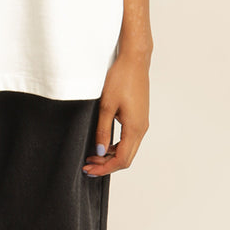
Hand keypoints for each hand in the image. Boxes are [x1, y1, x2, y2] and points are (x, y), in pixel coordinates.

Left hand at [83, 48, 149, 176]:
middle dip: (106, 165)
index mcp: (135, 128)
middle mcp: (142, 129)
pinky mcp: (139, 117)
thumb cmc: (121, 78)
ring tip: (92, 155)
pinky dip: (116, 146)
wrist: (134, 60)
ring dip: (110, 156)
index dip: (104, 168)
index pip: (121, 159)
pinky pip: (129, 139)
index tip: (88, 169)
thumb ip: (102, 130)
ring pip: (128, 149)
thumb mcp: (106, 106)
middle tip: (87, 166)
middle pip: (126, 158)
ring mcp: (142, 123)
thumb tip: (99, 151)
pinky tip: (103, 143)